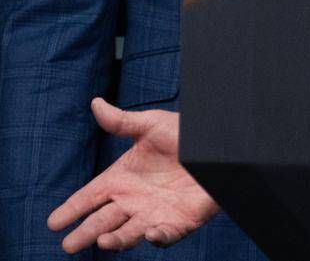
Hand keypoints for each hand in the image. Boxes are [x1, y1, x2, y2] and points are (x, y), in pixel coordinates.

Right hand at [47, 97, 219, 252]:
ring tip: (102, 241)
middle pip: (102, 221)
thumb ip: (122, 121)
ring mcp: (154, 213)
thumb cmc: (185, 134)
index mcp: (122, 179)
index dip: (72, 209)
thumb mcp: (152, 125)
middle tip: (68, 245)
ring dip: (115, 240)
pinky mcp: (179, 222)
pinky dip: (157, 238)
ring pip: (128, 234)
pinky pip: (165, 236)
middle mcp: (133, 200)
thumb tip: (96, 103)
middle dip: (85, 233)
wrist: (218, 145)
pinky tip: (150, 234)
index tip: (53, 222)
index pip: (90, 197)